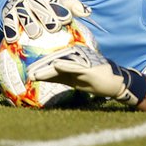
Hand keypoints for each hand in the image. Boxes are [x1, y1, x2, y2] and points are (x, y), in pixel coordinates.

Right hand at [1, 0, 90, 42]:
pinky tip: (14, 38)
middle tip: (54, 28)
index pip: (53, 0)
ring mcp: (19, 6)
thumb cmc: (40, 4)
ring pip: (25, 15)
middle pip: (40, 7)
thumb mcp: (55, 1)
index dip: (60, 9)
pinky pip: (8, 22)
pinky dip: (11, 30)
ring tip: (36, 34)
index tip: (67, 19)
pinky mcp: (7, 14)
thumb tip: (87, 11)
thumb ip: (71, 5)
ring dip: (30, 24)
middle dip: (47, 17)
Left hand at [27, 44, 145, 106]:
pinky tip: (56, 66)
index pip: (54, 68)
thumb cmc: (97, 81)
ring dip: (49, 69)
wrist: (117, 83)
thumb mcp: (78, 81)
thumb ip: (65, 77)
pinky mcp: (90, 69)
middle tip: (28, 73)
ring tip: (36, 73)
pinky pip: (75, 67)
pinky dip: (65, 66)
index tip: (29, 74)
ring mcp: (83, 65)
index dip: (41, 70)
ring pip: (62, 65)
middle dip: (41, 69)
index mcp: (72, 67)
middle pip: (55, 65)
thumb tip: (50, 75)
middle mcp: (76, 63)